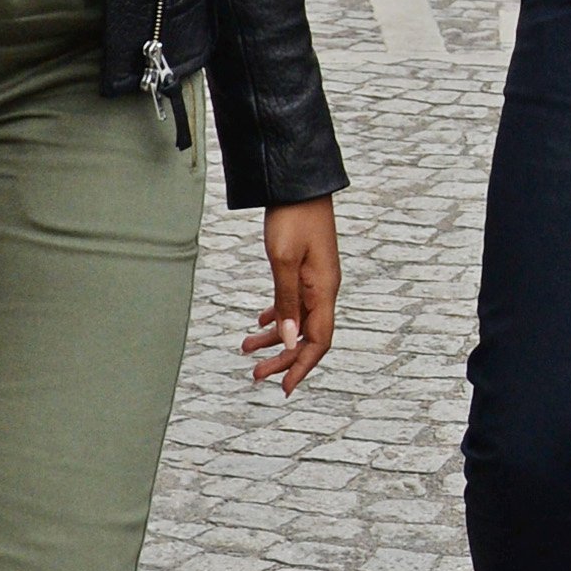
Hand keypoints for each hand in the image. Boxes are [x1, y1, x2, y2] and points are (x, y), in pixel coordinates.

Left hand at [245, 200, 339, 394]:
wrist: (297, 183)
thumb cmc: (291, 218)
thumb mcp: (283, 261)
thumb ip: (287, 302)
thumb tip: (289, 340)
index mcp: (324, 290)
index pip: (319, 340)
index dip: (302, 366)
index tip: (284, 386)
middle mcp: (323, 289)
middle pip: (307, 336)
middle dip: (283, 358)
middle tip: (255, 373)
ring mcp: (315, 280)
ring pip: (298, 320)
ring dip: (275, 339)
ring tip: (247, 350)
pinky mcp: (304, 270)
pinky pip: (293, 303)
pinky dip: (277, 317)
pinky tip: (259, 323)